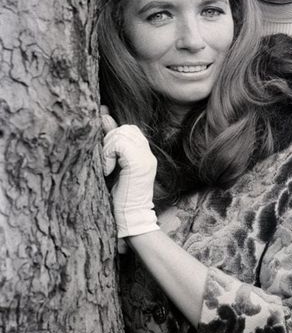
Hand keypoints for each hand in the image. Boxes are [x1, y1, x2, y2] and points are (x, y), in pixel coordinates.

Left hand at [102, 114, 159, 238]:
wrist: (130, 218)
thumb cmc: (119, 196)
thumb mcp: (113, 164)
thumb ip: (111, 142)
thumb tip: (104, 114)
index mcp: (144, 153)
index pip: (129, 128)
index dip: (113, 130)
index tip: (104, 140)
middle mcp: (148, 153)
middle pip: (125, 128)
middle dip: (109, 141)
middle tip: (105, 161)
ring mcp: (146, 157)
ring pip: (120, 134)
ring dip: (107, 149)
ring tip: (106, 167)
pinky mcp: (139, 163)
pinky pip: (119, 145)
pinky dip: (108, 155)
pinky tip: (108, 170)